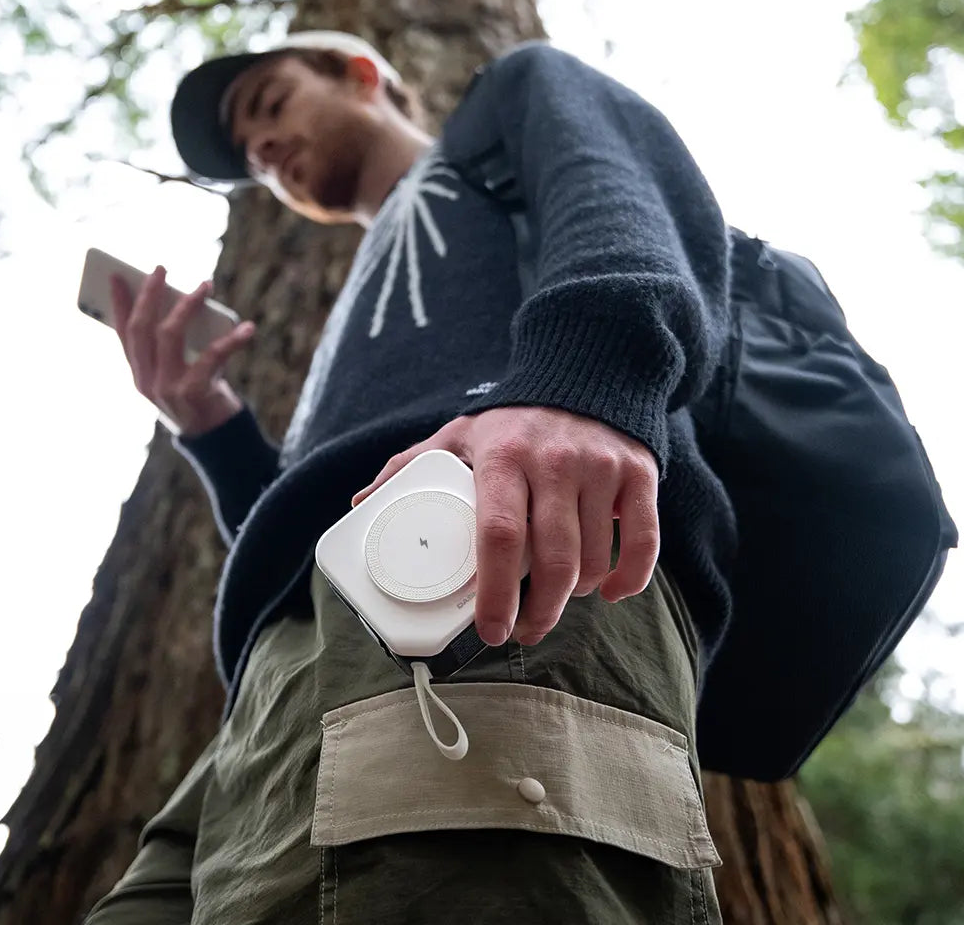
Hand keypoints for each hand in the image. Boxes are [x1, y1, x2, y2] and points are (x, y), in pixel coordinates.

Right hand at [110, 265, 255, 436]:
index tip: (116, 275)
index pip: (122, 333)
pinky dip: (232, 340)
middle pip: (141, 328)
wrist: (217, 437)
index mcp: (139, 374)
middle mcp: (146, 381)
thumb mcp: (179, 369)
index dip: (118, 303)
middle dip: (150, 294)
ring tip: (206, 284)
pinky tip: (248, 328)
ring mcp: (166, 387)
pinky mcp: (192, 392)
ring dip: (188, 305)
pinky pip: (212, 356)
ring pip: (170, 335)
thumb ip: (173, 344)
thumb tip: (182, 300)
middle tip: (161, 269)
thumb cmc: (200, 395)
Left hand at [351, 407, 659, 646]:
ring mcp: (601, 467)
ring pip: (593, 559)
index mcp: (502, 456)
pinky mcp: (638, 473)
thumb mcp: (458, 434)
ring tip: (555, 596)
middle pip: (551, 559)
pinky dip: (628, 579)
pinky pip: (643, 543)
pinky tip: (610, 592)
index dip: (495, 593)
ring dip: (575, 594)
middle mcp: (555, 461)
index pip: (499, 536)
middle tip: (524, 631)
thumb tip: (361, 504)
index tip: (491, 630)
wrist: (585, 373)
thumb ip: (410, 467)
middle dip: (539, 612)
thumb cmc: (513, 421)